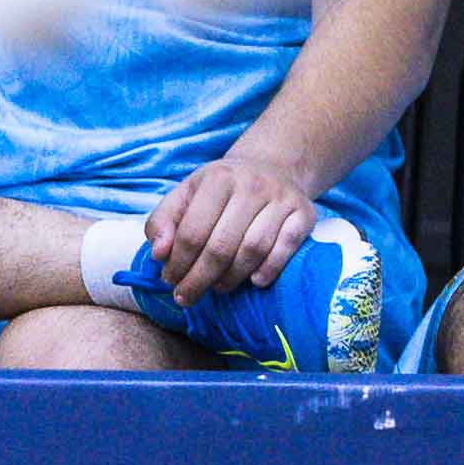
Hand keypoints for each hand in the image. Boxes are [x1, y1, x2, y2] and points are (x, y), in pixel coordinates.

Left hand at [145, 152, 321, 303]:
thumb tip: (159, 254)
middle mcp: (251, 185)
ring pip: (253, 249)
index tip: (169, 281)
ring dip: (231, 278)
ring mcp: (281, 198)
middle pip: (221, 246)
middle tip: (187, 296)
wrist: (272, 167)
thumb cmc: (221, 189)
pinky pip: (286, 247)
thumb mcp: (186, 194)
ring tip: (217, 287)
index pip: (192, 232)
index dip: (178, 263)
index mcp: (217, 178)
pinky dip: (270, 268)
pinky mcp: (304, 213)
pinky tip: (254, 281)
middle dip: (199, 278)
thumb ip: (163, 221)